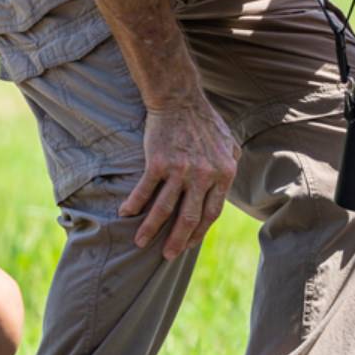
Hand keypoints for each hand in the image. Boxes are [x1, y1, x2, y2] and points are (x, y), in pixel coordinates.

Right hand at [121, 100, 239, 260]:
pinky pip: (145, 191)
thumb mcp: (228, 144)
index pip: (212, 214)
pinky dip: (134, 205)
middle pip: (189, 218)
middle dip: (177, 241)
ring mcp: (181, 170)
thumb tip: (226, 190)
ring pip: (164, 209)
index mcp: (224, 174)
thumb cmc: (205, 122)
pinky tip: (126, 214)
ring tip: (140, 242)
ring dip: (151, 229)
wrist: (180, 99)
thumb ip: (228, 168)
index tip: (188, 245)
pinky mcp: (159, 162)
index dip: (199, 232)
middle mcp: (204, 175)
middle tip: (166, 255)